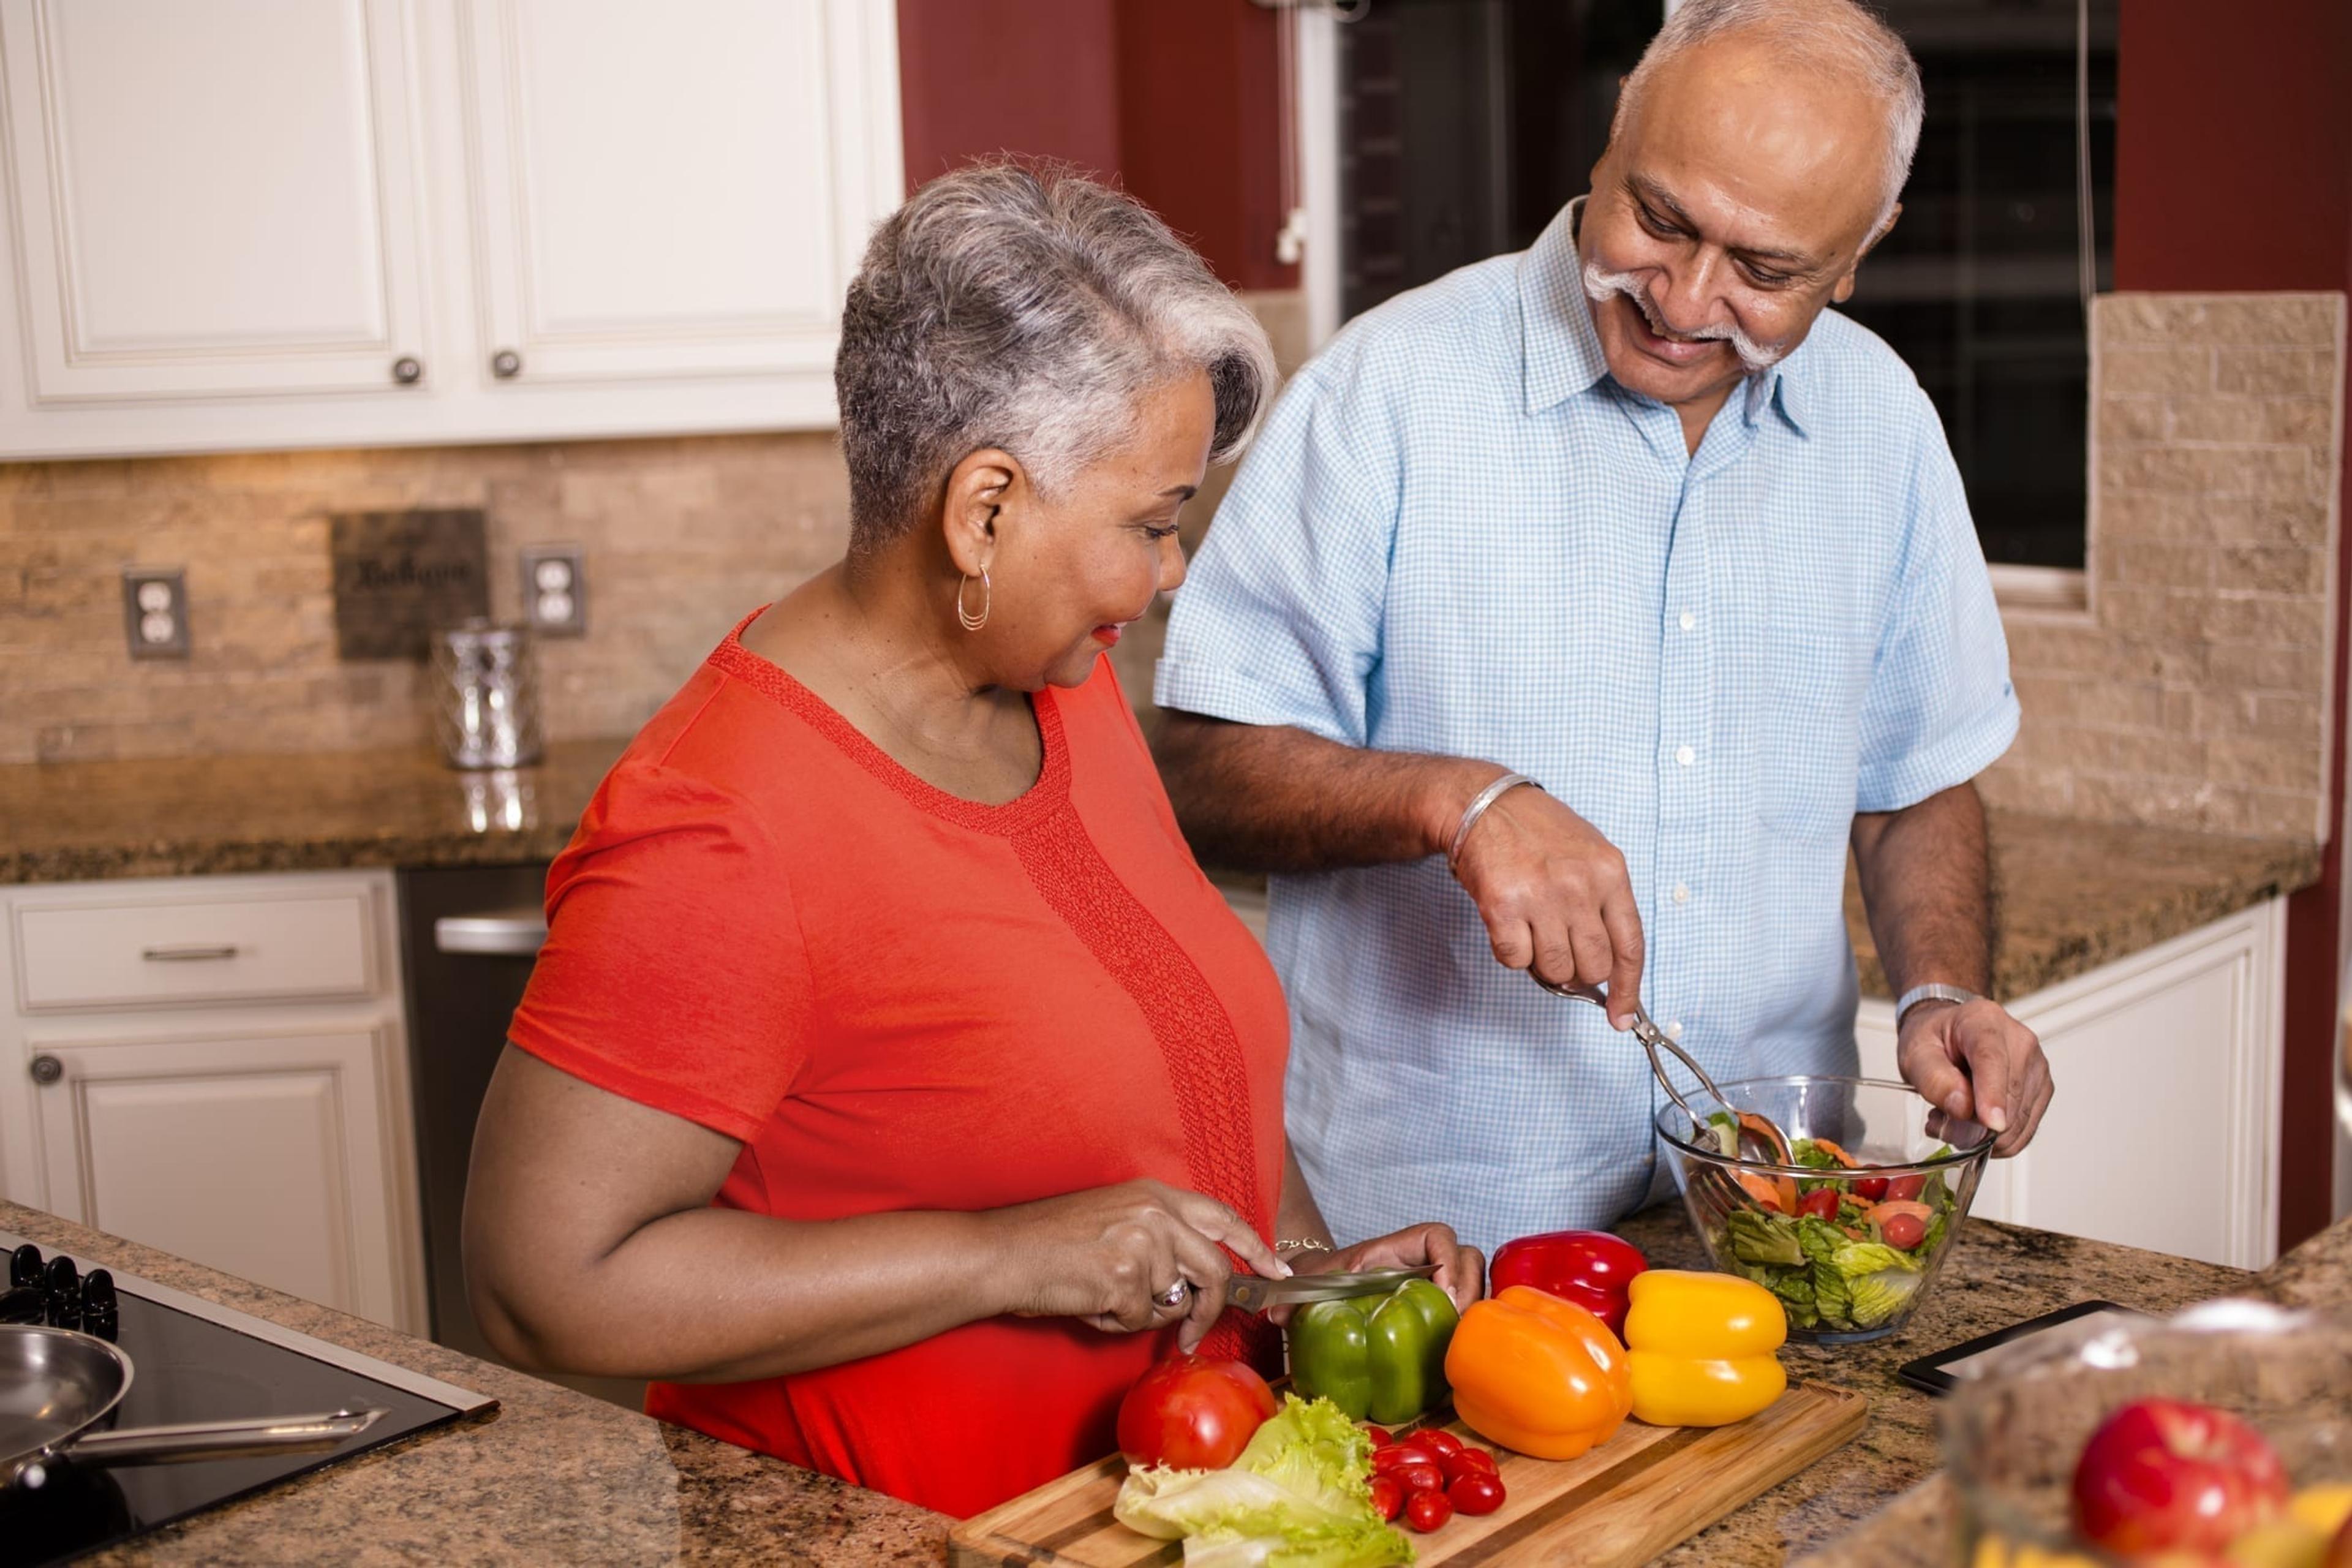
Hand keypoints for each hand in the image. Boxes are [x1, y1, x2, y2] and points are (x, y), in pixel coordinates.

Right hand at [989, 1180, 1288, 1352]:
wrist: (1003, 1253)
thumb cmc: (1050, 1243)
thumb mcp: (1115, 1220)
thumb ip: (1160, 1240)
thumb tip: (1190, 1285)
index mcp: (1155, 1193)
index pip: (1223, 1218)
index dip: (1255, 1246)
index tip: (1277, 1271)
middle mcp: (1156, 1212)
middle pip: (1214, 1269)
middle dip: (1209, 1309)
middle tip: (1193, 1333)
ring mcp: (1143, 1243)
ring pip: (1173, 1301)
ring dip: (1140, 1313)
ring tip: (1100, 1297)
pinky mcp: (1126, 1277)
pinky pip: (1140, 1319)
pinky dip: (1114, 1322)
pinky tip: (1086, 1301)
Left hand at [1278, 1223, 1486, 1322]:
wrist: (1317, 1284)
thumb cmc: (1318, 1279)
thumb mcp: (1307, 1284)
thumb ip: (1290, 1296)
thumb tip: (1275, 1313)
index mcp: (1393, 1251)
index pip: (1435, 1235)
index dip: (1448, 1259)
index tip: (1442, 1293)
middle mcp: (1418, 1264)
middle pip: (1469, 1257)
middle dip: (1471, 1288)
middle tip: (1456, 1323)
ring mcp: (1429, 1286)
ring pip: (1475, 1282)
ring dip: (1476, 1308)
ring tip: (1459, 1338)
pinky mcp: (1432, 1311)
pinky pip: (1466, 1310)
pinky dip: (1469, 1325)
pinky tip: (1455, 1351)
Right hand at [1449, 778, 1646, 1027]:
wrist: (1482, 804)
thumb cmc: (1536, 831)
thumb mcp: (1589, 853)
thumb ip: (1603, 903)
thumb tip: (1607, 967)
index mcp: (1610, 872)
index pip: (1630, 946)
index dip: (1628, 989)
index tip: (1621, 1016)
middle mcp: (1580, 885)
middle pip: (1593, 966)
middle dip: (1578, 972)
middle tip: (1560, 952)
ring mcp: (1541, 896)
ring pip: (1555, 969)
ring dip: (1543, 964)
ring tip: (1532, 932)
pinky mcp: (1502, 905)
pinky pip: (1514, 959)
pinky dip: (1511, 952)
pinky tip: (1508, 923)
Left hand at [1896, 998, 2052, 1156]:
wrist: (1947, 1035)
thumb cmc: (1933, 1040)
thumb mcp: (1914, 1054)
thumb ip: (1933, 1079)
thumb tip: (1962, 1107)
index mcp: (1984, 1021)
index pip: (1993, 1060)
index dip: (1992, 1095)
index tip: (1990, 1123)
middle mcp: (2019, 1041)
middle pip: (2009, 1098)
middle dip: (1975, 1124)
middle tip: (1941, 1121)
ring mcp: (2036, 1066)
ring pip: (2019, 1121)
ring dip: (1984, 1134)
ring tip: (1954, 1116)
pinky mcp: (2041, 1089)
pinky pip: (2024, 1130)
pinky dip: (1998, 1137)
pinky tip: (1975, 1122)